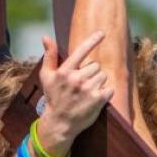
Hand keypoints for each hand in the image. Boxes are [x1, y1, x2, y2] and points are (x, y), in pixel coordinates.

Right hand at [35, 32, 112, 156]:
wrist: (60, 123)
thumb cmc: (53, 97)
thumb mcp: (46, 76)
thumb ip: (49, 56)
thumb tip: (46, 37)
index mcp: (65, 71)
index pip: (81, 51)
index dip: (93, 40)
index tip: (102, 33)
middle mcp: (76, 78)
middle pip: (95, 65)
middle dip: (91, 73)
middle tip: (81, 84)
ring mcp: (88, 89)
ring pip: (103, 76)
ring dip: (98, 82)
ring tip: (87, 92)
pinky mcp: (98, 100)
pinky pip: (109, 88)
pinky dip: (106, 92)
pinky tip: (96, 98)